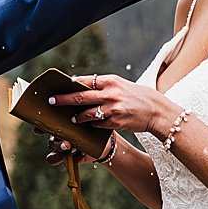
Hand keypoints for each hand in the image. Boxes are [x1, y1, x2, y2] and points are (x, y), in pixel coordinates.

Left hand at [55, 73, 175, 140]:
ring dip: (77, 118)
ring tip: (72, 120)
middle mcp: (110, 93)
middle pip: (80, 97)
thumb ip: (103, 86)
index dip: (70, 84)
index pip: (85, 81)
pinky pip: (98, 125)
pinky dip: (91, 126)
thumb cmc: (136, 96)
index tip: (57, 87)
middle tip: (51, 102)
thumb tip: (81, 86)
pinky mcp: (116, 122)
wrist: (156, 110)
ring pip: (87, 114)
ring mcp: (113, 109)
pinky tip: (88, 127)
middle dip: (63, 100)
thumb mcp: (120, 85)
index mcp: (110, 81)